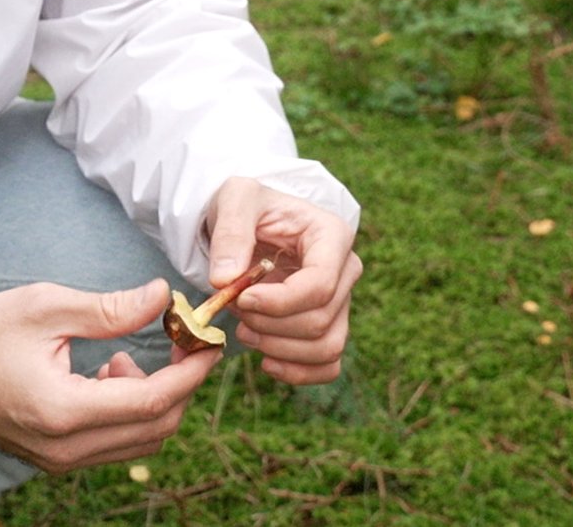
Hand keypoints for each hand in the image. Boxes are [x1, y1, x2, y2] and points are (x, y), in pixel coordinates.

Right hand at [0, 280, 216, 472]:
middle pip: (157, 428)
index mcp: (63, 410)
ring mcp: (60, 459)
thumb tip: (164, 297)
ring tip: (132, 354)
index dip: (191, 372)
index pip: (153, 402)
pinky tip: (110, 372)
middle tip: (184, 341)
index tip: (211, 341)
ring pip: (141, 441)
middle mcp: (65, 447)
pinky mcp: (56, 458)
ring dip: (157, 400)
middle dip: (182, 384)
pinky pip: (117, 444)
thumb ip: (110, 307)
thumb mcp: (46, 307)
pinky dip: (132, 412)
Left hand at [205, 177, 362, 384]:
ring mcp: (342, 301)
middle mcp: (346, 270)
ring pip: (327, 347)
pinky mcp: (332, 326)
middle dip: (269, 325)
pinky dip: (297, 372)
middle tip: (234, 309)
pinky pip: (329, 365)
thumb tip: (226, 279)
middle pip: (320, 319)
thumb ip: (230, 233)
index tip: (240, 299)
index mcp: (332, 235)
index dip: (279, 302)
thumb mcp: (235, 200)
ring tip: (244, 330)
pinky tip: (266, 361)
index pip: (320, 285)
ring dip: (279, 349)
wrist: (252, 222)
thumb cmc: (248, 207)